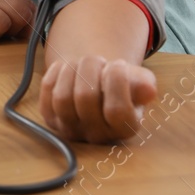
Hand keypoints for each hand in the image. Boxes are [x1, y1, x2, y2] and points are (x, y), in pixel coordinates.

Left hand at [39, 54, 157, 142]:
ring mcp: (71, 129)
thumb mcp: (139, 82)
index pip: (117, 111)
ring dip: (71, 70)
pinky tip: (67, 68)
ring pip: (62, 97)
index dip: (117, 81)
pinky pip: (47, 92)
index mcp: (124, 129)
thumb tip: (147, 90)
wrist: (99, 85)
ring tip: (81, 63)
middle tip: (97, 59)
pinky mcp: (51, 118)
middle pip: (85, 99)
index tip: (118, 64)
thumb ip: (145, 85)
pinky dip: (55, 72)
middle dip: (91, 67)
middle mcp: (96, 135)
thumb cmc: (123, 83)